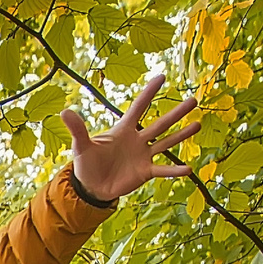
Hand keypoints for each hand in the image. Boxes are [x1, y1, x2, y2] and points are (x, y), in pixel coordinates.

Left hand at [61, 71, 201, 204]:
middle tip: (194, 100)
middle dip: (177, 112)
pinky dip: (174, 170)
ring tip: (198, 124)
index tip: (162, 76)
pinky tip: (189, 169)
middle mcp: (137, 140)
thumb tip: (64, 111)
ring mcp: (143, 155)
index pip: (139, 107)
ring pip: (166, 142)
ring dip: (182, 135)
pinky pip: (162, 169)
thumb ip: (77, 129)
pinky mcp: (145, 172)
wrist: (91, 187)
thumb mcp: (81, 146)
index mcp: (123, 130)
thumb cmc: (86, 164)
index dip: (149, 93)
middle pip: (160, 123)